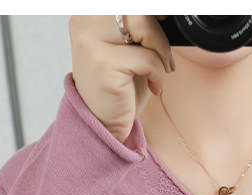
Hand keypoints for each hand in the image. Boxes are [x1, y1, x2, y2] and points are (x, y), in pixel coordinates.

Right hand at [68, 15, 172, 143]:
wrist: (103, 125)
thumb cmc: (120, 87)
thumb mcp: (130, 49)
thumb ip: (140, 27)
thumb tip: (165, 14)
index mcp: (89, 14)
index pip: (130, 5)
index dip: (152, 14)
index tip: (164, 24)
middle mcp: (85, 21)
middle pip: (138, 9)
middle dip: (158, 32)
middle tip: (164, 57)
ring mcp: (91, 41)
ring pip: (143, 25)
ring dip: (161, 50)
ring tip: (161, 69)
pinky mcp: (104, 64)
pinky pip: (147, 58)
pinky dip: (159, 74)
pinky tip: (154, 87)